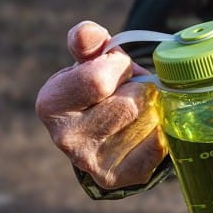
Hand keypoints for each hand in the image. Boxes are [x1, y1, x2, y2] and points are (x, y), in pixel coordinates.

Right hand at [35, 20, 167, 188]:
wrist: (108, 134)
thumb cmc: (100, 88)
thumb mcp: (91, 59)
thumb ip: (89, 41)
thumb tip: (90, 35)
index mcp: (51, 104)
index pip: (99, 80)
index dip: (119, 69)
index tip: (117, 71)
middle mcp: (66, 138)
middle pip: (130, 104)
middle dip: (140, 90)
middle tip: (132, 93)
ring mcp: (92, 162)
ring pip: (147, 123)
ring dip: (153, 111)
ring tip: (138, 112)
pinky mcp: (119, 177)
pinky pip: (158, 145)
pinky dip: (160, 131)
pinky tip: (147, 130)